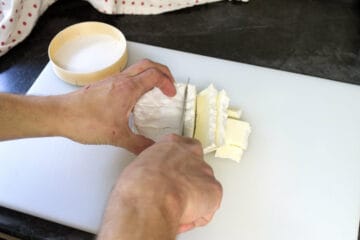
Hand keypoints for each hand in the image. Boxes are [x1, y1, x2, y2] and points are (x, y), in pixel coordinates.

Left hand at [60, 59, 175, 153]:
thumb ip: (138, 144)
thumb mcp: (116, 136)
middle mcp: (121, 80)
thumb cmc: (85, 121)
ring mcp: (111, 81)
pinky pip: (127, 77)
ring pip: (137, 69)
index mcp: (128, 88)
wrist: (60, 115)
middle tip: (169, 84)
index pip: (155, 75)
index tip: (171, 94)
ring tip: (155, 91)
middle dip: (163, 72)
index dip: (168, 83)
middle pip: (148, 65)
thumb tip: (151, 149)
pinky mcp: (104, 86)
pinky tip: (135, 99)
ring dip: (150, 75)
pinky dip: (138, 81)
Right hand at [98, 134, 222, 239]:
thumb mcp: (139, 166)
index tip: (172, 176)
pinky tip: (182, 217)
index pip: (182, 149)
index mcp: (172, 144)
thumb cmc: (139, 184)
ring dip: (192, 201)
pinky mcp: (214, 190)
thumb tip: (151, 179)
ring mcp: (205, 171)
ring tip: (175, 209)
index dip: (178, 166)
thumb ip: (153, 168)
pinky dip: (196, 217)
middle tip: (174, 196)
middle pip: (195, 170)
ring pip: (202, 190)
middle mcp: (192, 153)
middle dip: (187, 184)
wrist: (151, 196)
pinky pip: (206, 209)